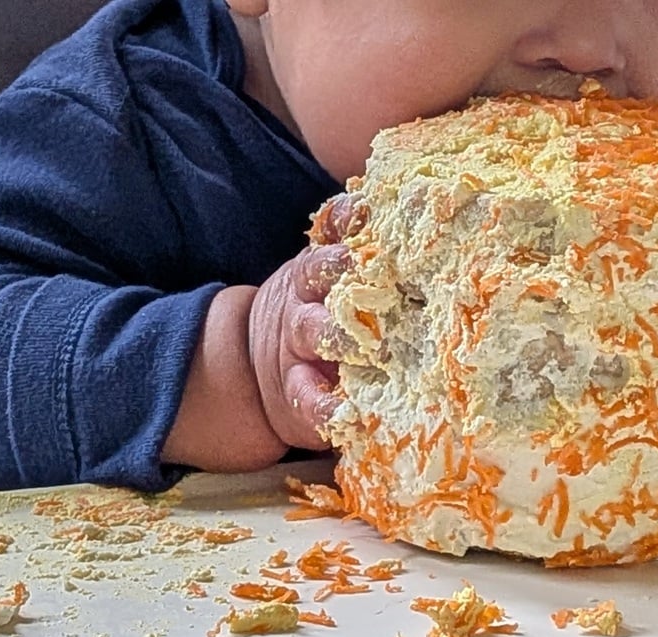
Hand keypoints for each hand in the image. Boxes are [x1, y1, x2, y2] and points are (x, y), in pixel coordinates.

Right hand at [249, 194, 362, 449]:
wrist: (256, 365)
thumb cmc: (323, 312)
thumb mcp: (330, 273)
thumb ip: (355, 243)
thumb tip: (401, 203)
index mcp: (321, 268)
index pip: (332, 234)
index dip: (346, 220)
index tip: (365, 211)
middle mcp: (308, 301)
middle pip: (317, 277)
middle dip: (338, 270)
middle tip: (364, 265)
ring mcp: (299, 346)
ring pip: (312, 332)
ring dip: (333, 332)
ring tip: (355, 338)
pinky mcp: (298, 392)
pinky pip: (307, 399)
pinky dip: (321, 407)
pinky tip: (340, 413)